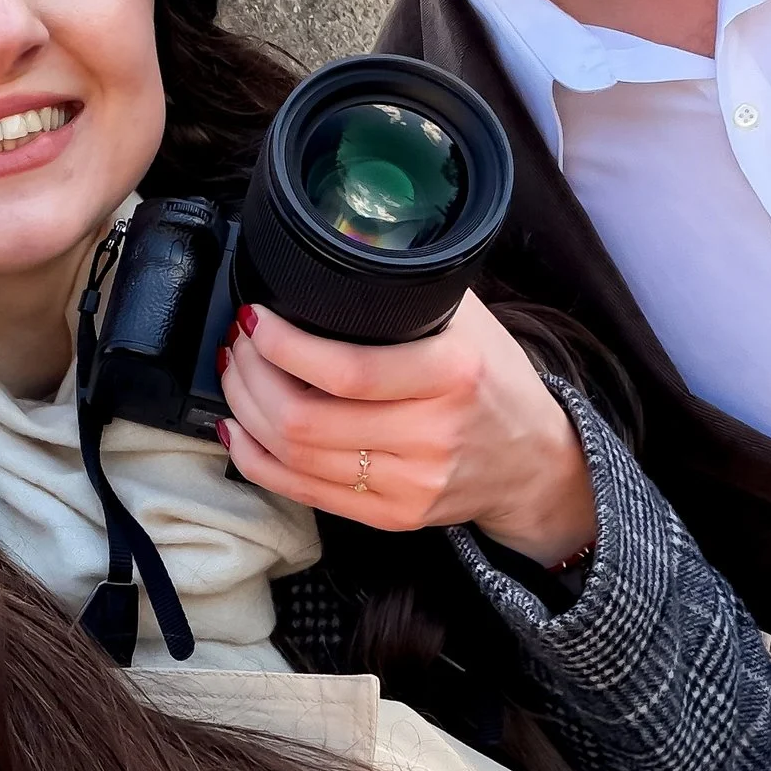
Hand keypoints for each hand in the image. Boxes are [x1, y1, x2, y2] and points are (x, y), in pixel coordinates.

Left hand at [215, 292, 597, 564]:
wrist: (532, 460)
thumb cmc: (494, 378)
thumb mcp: (469, 321)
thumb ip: (408, 293)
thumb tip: (333, 253)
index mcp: (452, 376)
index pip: (347, 371)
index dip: (283, 346)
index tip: (257, 318)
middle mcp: (432, 436)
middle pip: (307, 419)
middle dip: (252, 376)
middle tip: (239, 344)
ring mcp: (411, 485)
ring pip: (296, 457)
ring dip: (247, 412)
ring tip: (238, 376)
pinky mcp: (393, 517)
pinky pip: (304, 493)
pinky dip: (258, 461)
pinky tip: (241, 431)